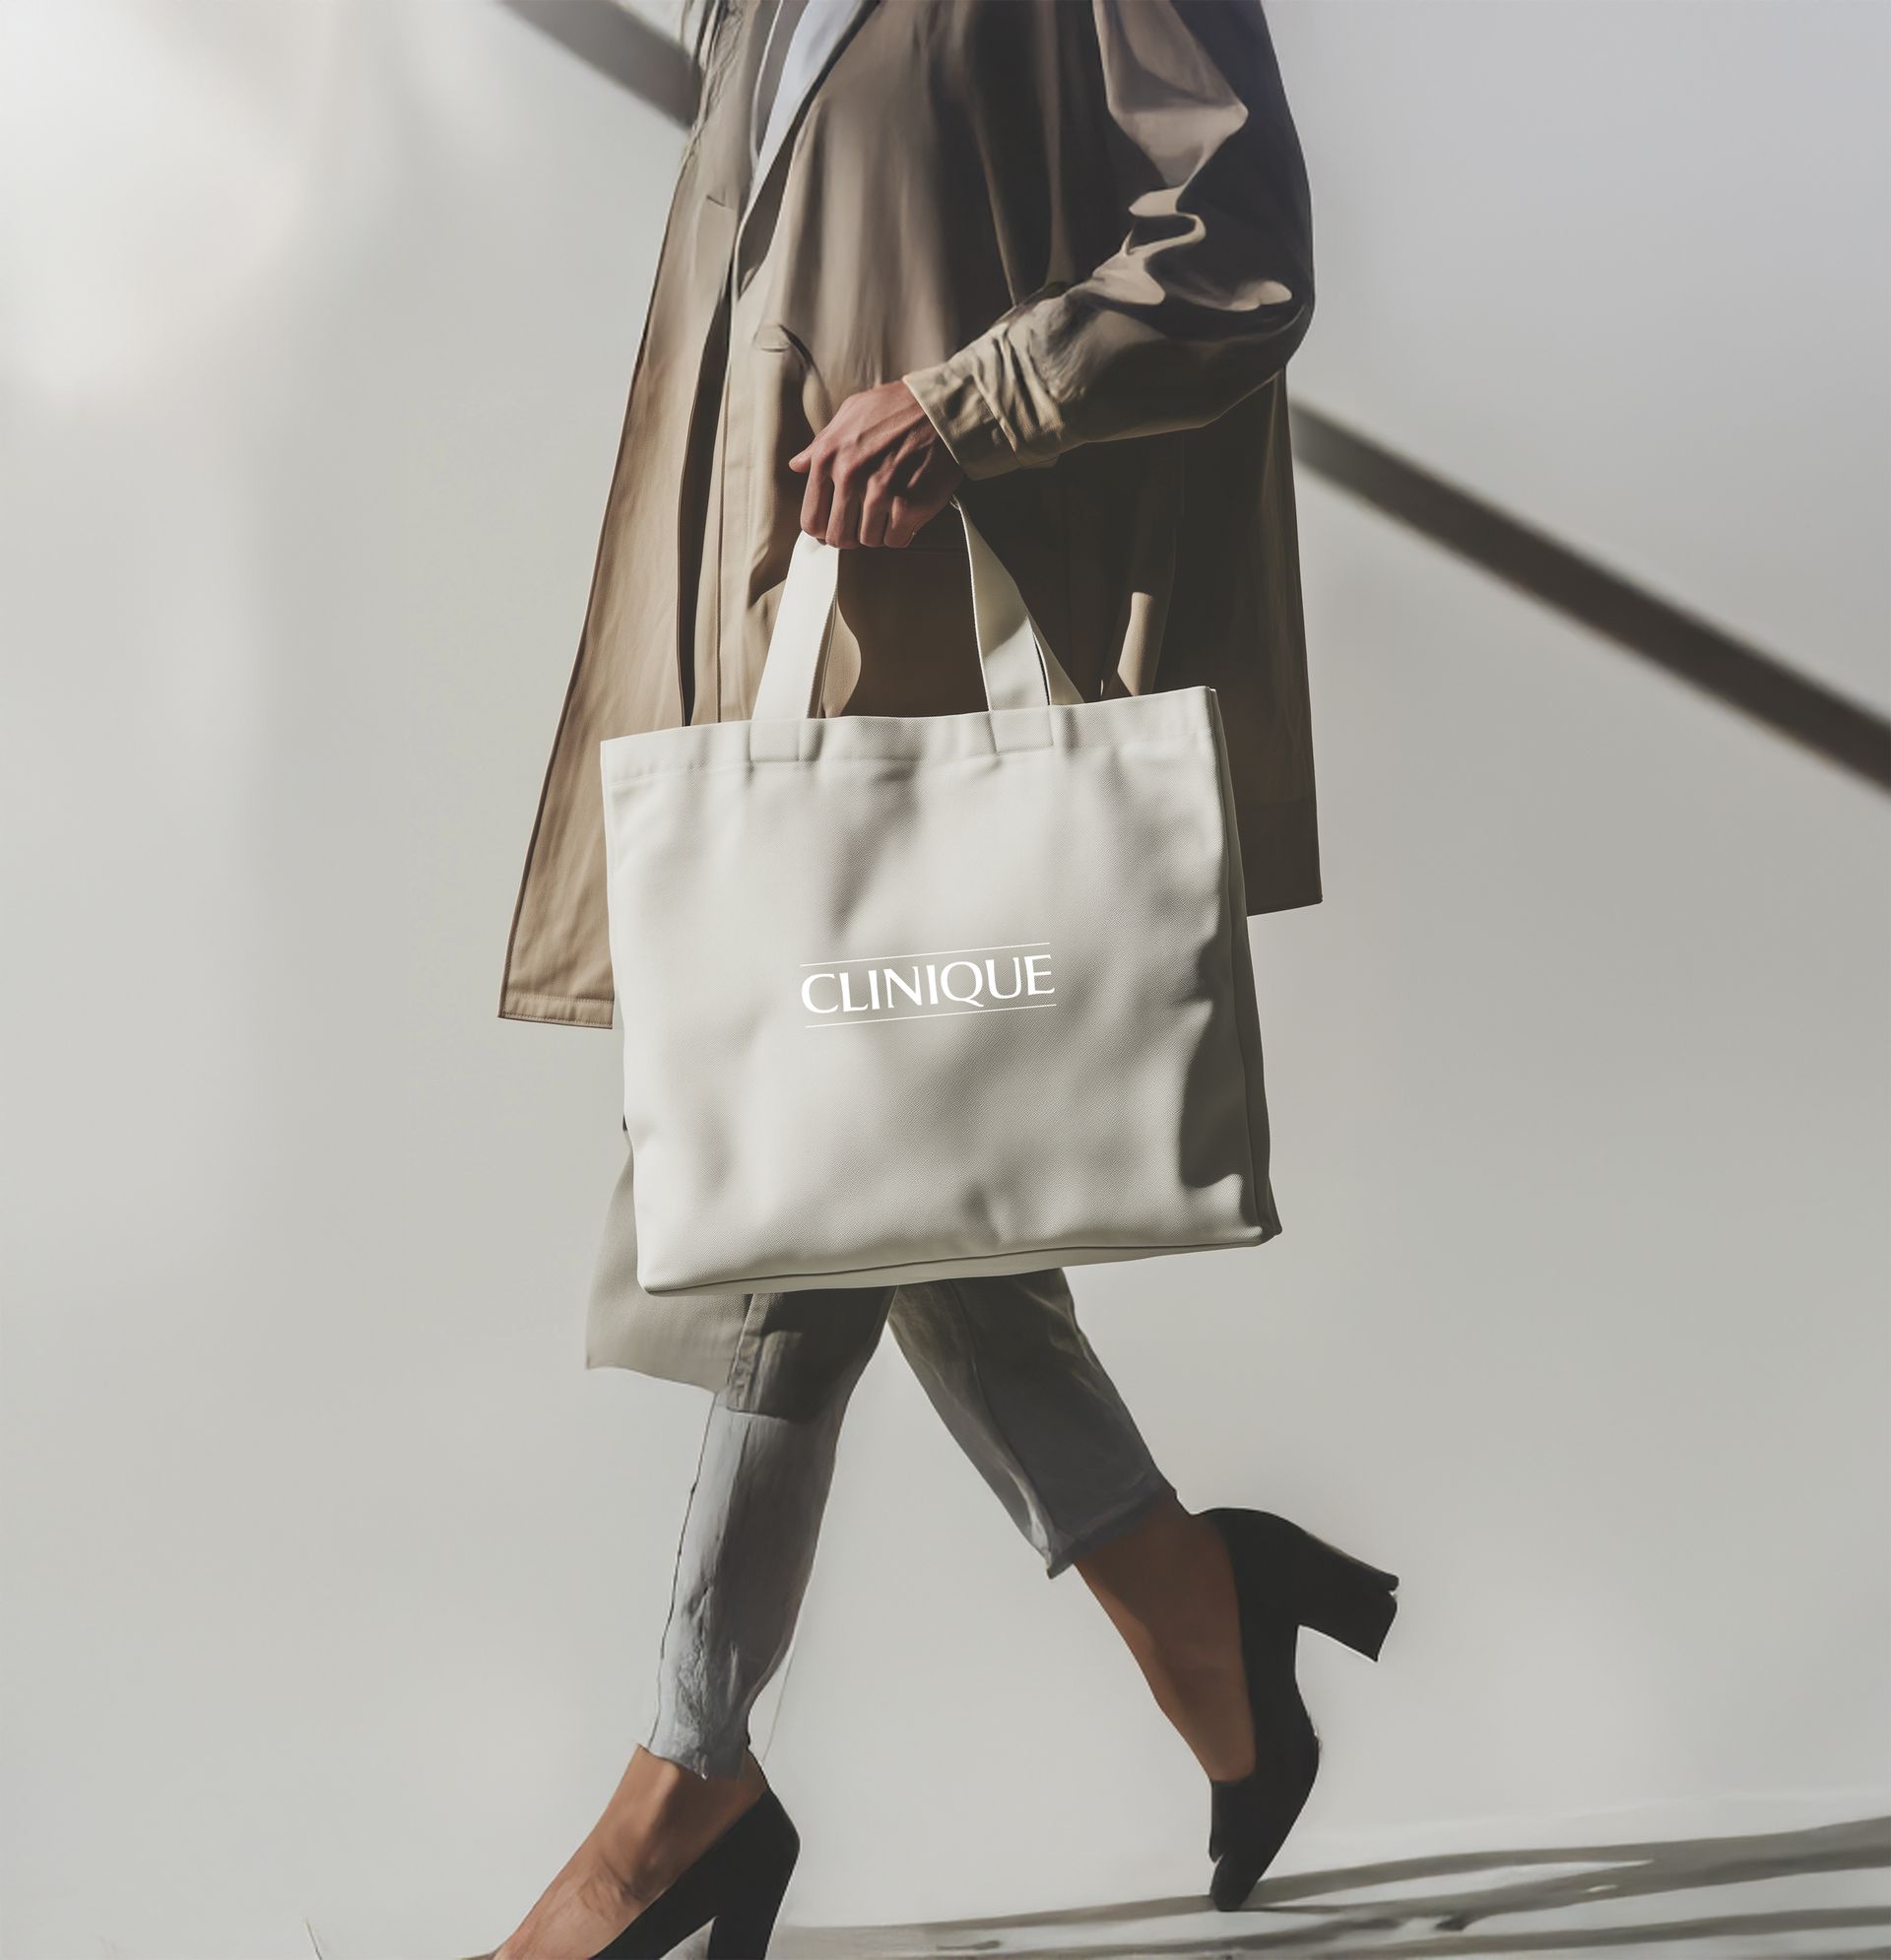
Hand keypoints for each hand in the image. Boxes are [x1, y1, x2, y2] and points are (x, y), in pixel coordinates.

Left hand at [788, 382, 963, 547]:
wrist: (941, 409)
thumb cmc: (897, 408)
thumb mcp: (850, 414)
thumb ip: (821, 444)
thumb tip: (797, 465)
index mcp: (828, 457)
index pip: (812, 518)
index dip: (824, 528)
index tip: (835, 526)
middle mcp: (849, 477)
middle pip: (838, 537)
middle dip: (850, 535)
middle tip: (863, 525)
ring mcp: (879, 494)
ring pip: (868, 540)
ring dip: (878, 531)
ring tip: (888, 512)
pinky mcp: (907, 507)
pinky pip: (895, 540)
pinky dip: (901, 532)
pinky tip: (906, 515)